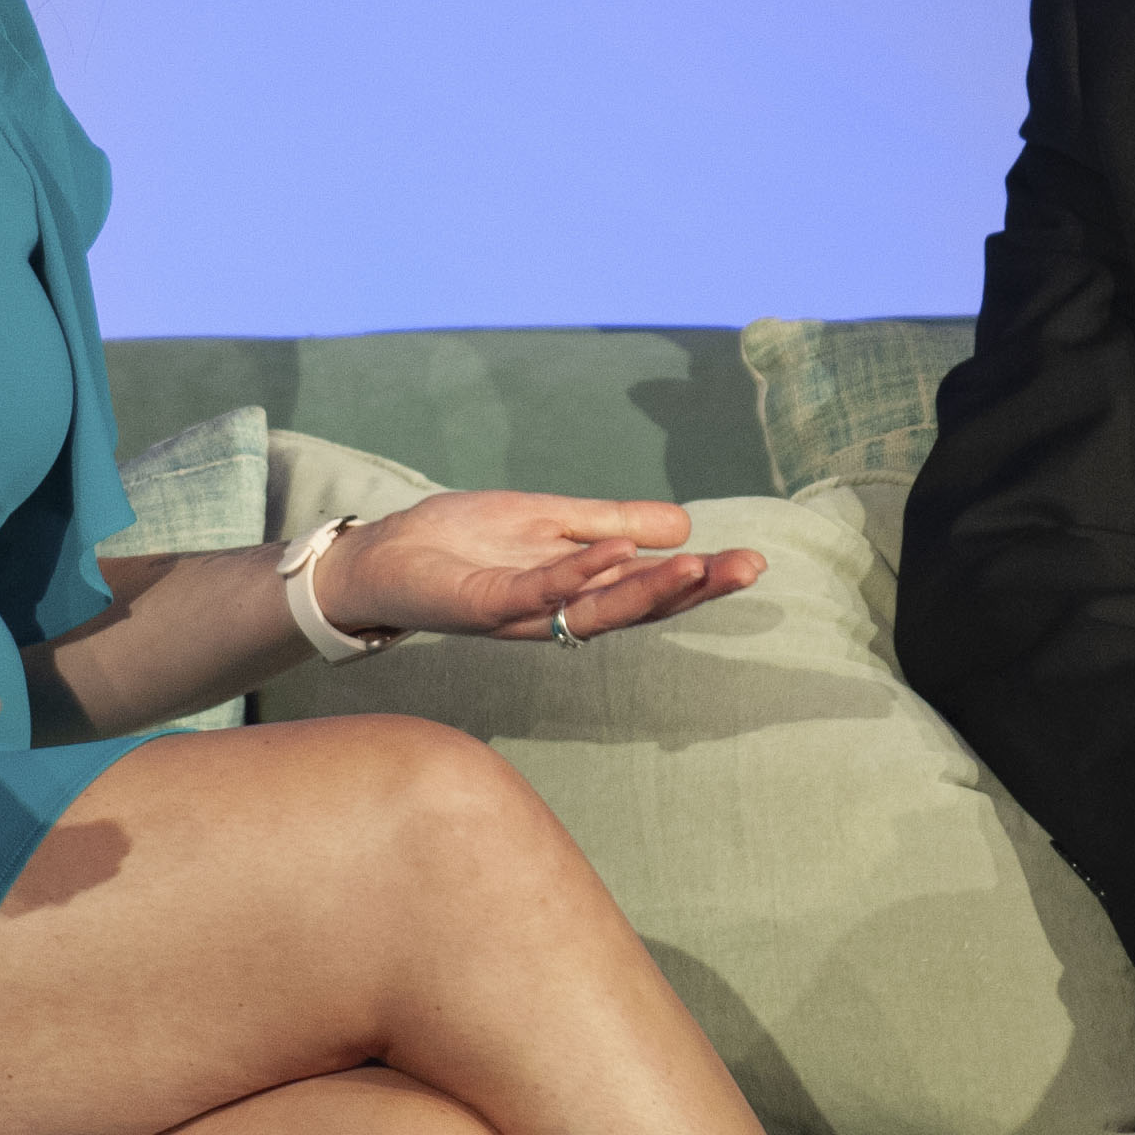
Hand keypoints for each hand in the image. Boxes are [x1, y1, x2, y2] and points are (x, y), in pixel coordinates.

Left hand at [317, 492, 765, 642]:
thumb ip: (610, 524)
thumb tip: (685, 525)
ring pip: (595, 611)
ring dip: (648, 589)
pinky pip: (537, 593)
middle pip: (637, 610)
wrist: (382, 553)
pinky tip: (614, 552)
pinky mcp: (482, 607)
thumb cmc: (461, 541)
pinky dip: (577, 575)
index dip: (700, 581)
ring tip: (699, 565)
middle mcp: (556, 614)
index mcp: (577, 592)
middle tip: (748, 568)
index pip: (649, 591)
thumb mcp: (548, 520)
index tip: (752, 562)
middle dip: (694, 591)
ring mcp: (521, 614)